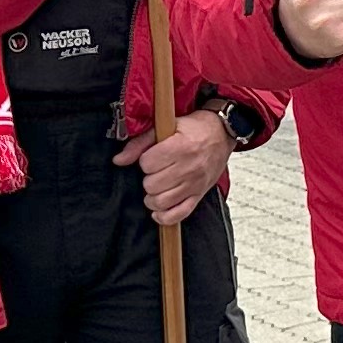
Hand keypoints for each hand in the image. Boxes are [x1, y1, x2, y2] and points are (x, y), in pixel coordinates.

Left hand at [113, 109, 232, 223]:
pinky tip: (159, 210)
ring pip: (162, 201)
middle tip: (156, 171)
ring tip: (156, 188)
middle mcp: (189, 168)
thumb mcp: (167, 127)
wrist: (223, 133)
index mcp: (180, 147)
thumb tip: (119, 160)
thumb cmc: (195, 129)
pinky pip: (179, 214)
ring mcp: (195, 184)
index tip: (152, 157)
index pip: (147, 164)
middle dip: (148, 178)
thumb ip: (140, 143)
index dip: (145, 161)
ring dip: (153, 197)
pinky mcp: (199, 195)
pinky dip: (165, 216)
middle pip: (152, 185)